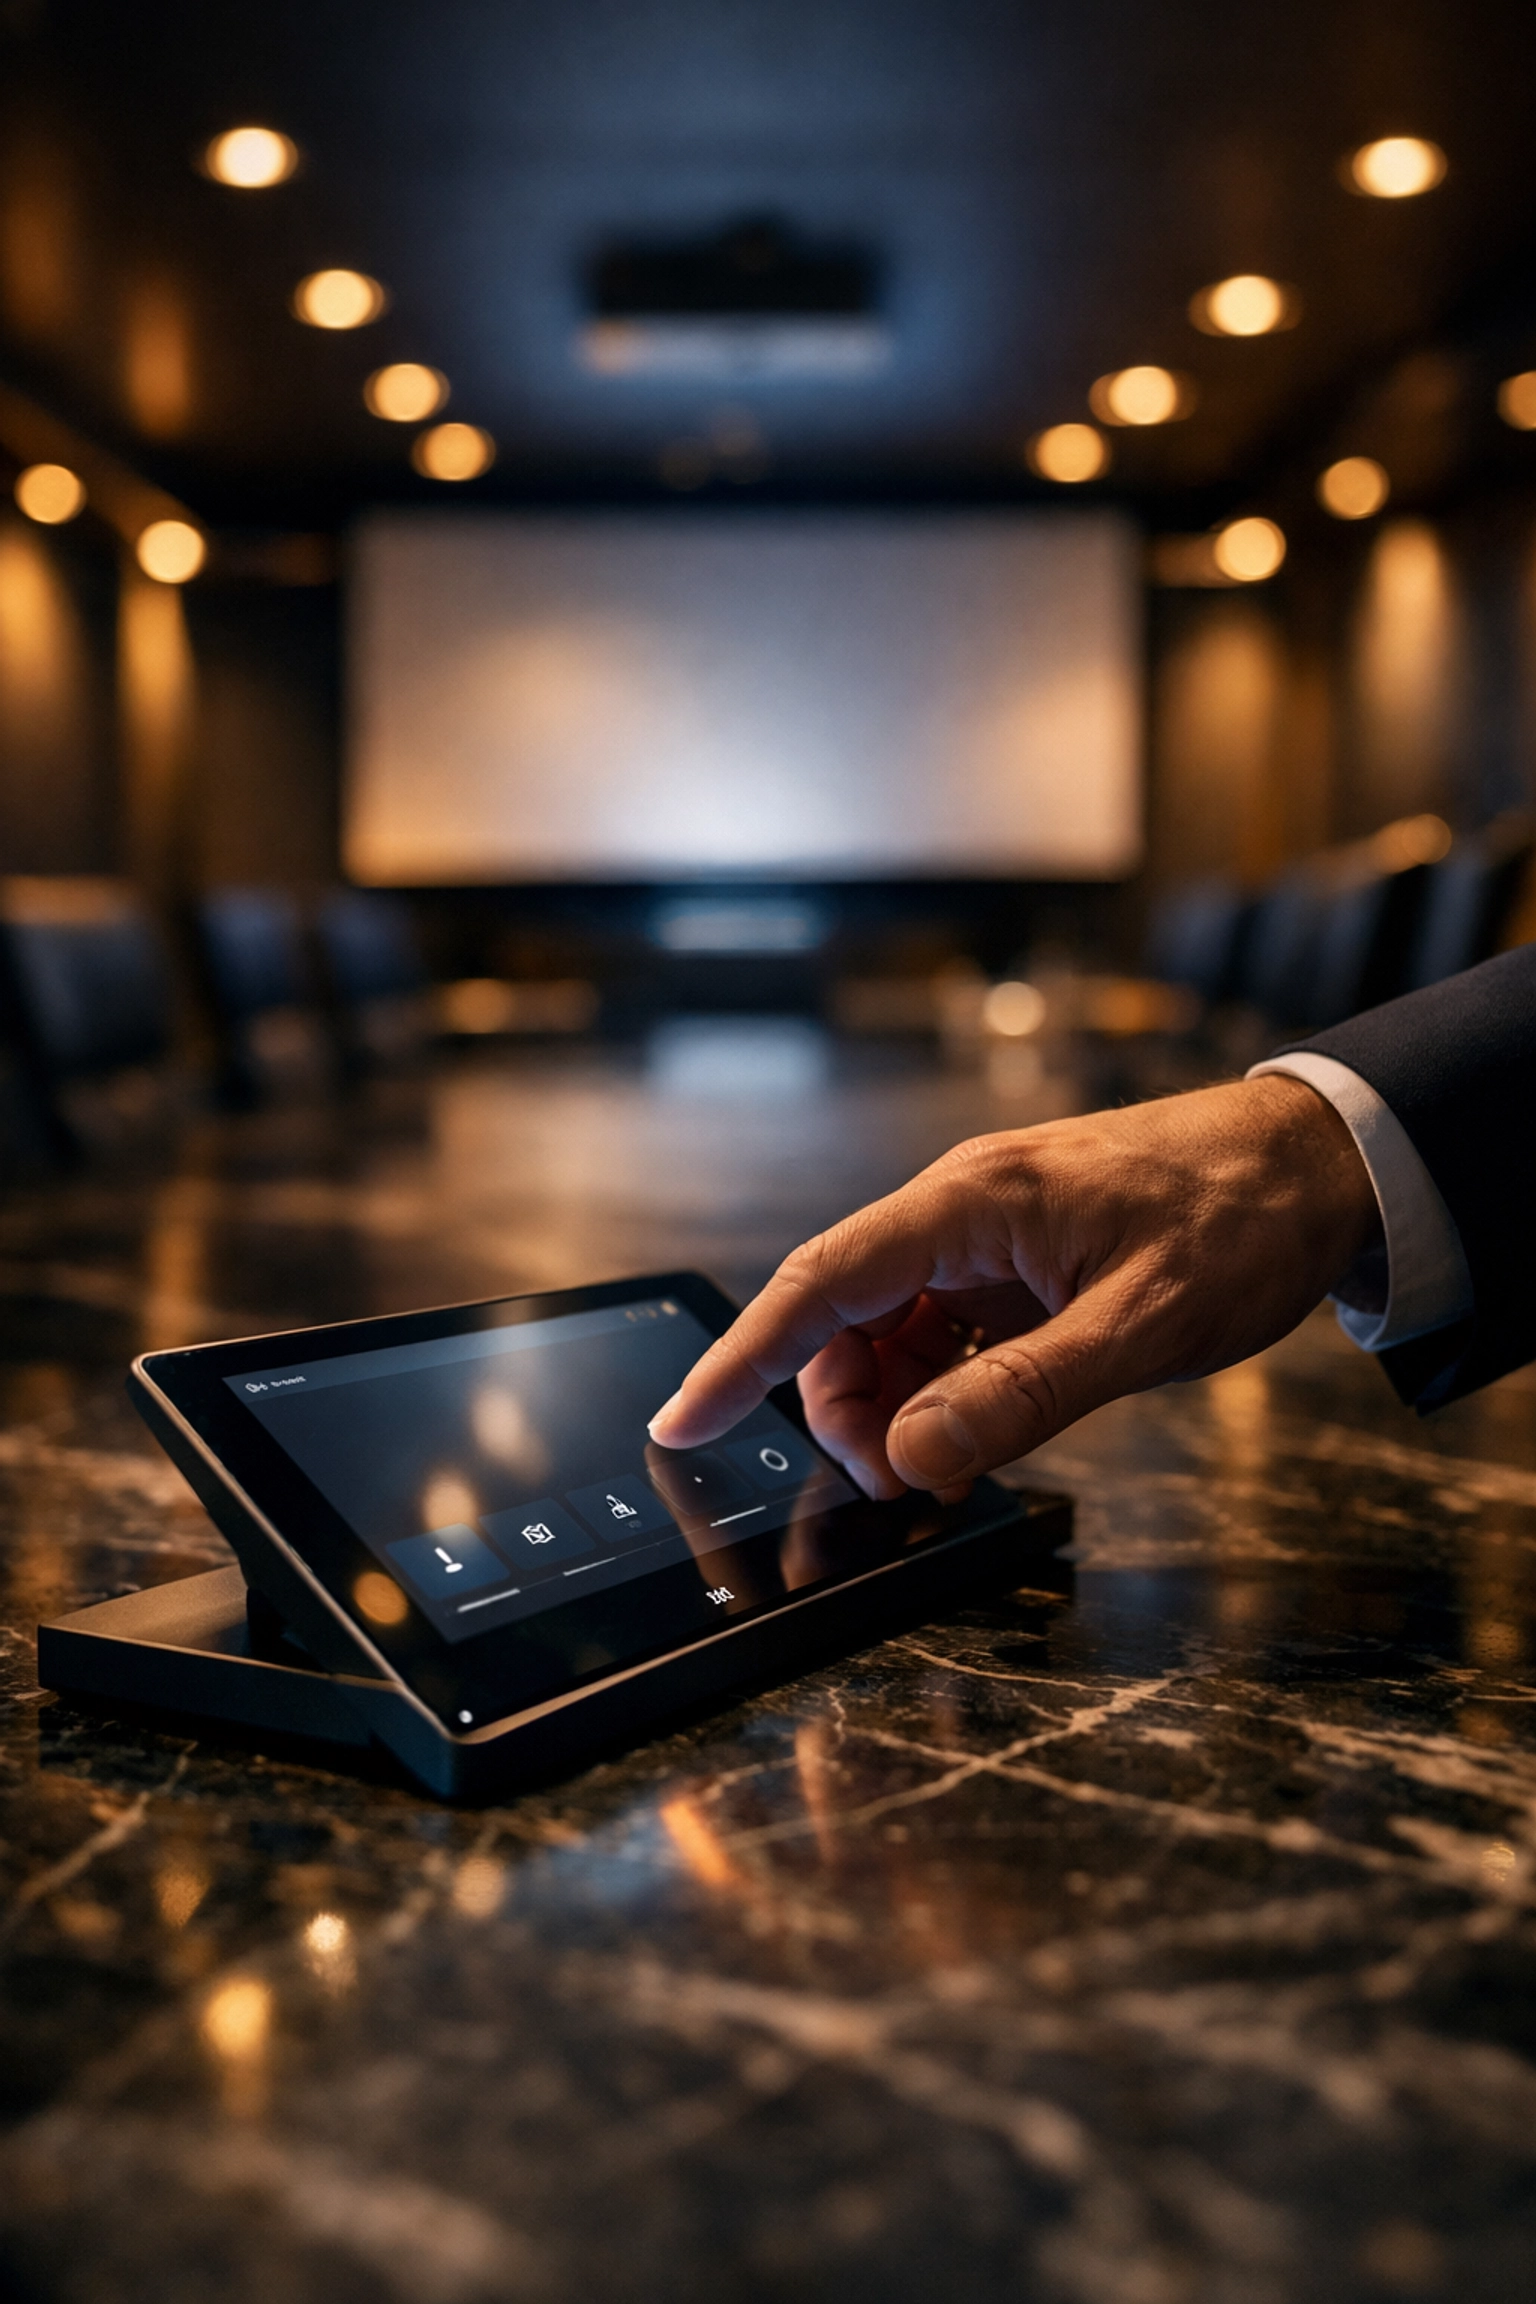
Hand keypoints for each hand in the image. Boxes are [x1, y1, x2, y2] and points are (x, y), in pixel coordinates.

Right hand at [648, 1075, 1379, 1496]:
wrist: (1320, 1162)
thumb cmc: (1239, 1220)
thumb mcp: (1138, 1327)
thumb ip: (1022, 1396)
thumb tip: (912, 1457)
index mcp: (973, 1204)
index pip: (822, 1281)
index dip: (744, 1357)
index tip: (684, 1422)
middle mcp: (962, 1208)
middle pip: (846, 1314)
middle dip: (846, 1406)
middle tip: (902, 1481)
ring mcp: (988, 1230)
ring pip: (890, 1326)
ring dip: (896, 1400)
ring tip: (951, 1458)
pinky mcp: (1018, 1255)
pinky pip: (943, 1324)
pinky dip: (941, 1382)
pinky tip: (977, 1423)